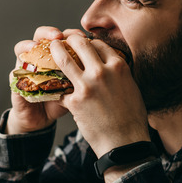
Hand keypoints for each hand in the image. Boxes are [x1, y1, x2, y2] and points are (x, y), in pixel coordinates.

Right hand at [6, 26, 83, 133]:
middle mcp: (39, 58)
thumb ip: (84, 74)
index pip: (62, 37)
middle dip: (50, 33)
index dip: (71, 34)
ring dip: (30, 44)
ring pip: (23, 48)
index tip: (82, 35)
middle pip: (41, 36)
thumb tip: (104, 64)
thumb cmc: (61, 102)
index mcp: (56, 56)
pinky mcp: (16, 83)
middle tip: (60, 37)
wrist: (42, 120)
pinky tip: (23, 66)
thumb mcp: (76, 88)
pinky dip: (17, 69)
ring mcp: (26, 68)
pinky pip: (14, 72)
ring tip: (36, 45)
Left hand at [49, 34, 149, 156]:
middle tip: (61, 41)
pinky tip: (51, 86)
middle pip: (80, 44)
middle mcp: (102, 72)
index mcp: (118, 66)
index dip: (87, 42)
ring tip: (50, 50)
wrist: (125, 142)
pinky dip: (56, 87)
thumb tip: (109, 65)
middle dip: (69, 40)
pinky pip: (61, 88)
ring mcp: (87, 86)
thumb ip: (118, 73)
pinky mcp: (75, 101)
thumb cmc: (131, 118)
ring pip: (64, 59)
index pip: (98, 44)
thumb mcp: (131, 87)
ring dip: (55, 52)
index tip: (80, 43)